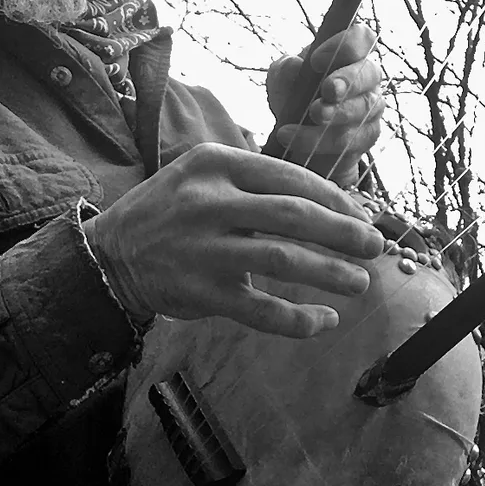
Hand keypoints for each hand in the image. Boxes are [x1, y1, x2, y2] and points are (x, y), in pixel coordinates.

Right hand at [83, 143, 384, 337]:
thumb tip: (334, 203)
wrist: (109, 254)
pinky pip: (260, 309)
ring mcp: (204, 249)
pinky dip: (297, 319)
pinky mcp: (200, 292)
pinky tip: (324, 321)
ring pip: (283, 259)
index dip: (335, 199)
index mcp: (216, 164)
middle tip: (375, 246)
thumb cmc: (171, 211)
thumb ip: (258, 182)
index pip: (291, 178)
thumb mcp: (205, 175)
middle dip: (344, 232)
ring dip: (330, 273)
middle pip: (294, 215)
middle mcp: (210, 201)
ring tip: (360, 283)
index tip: (362, 216)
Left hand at [266, 23, 384, 185]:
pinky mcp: (367, 137)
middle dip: (348, 81)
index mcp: (349, 54)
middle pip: (369, 73)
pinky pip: (351, 139)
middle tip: (327, 90)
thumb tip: (295, 65)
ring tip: (312, 115)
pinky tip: (293, 138)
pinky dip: (320, 140)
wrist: (296, 140)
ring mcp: (371, 109)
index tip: (316, 60)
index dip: (345, 44)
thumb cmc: (294, 98)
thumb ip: (285, 70)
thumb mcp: (280, 81)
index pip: (361, 37)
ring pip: (362, 108)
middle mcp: (367, 78)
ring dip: (336, 113)